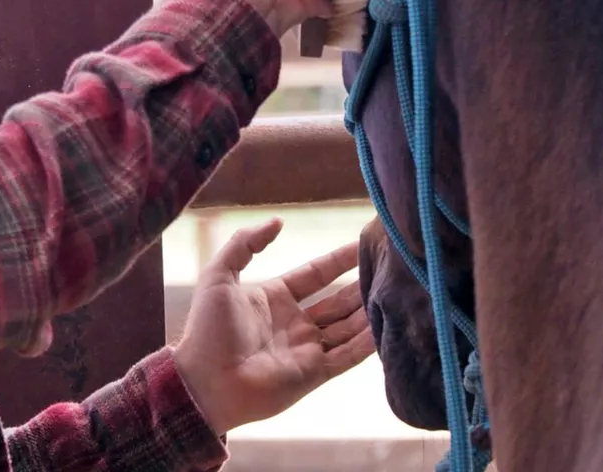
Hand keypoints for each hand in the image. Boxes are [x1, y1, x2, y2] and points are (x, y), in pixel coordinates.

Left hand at [171, 217, 374, 436]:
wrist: (205, 381)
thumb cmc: (208, 328)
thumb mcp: (219, 275)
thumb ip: (244, 243)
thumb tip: (278, 221)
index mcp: (275, 297)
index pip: (317, 274)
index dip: (340, 260)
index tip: (365, 244)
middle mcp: (295, 323)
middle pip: (338, 300)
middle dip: (362, 285)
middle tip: (392, 267)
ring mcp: (306, 349)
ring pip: (348, 327)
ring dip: (370, 311)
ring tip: (397, 291)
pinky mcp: (314, 374)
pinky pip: (347, 355)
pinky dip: (367, 343)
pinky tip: (386, 326)